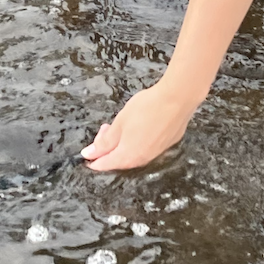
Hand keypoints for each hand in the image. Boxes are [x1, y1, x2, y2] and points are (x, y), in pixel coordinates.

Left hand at [80, 81, 198, 171]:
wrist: (177, 99)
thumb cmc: (146, 108)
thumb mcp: (120, 122)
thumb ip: (105, 141)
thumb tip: (90, 154)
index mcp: (128, 156)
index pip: (106, 164)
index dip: (94, 159)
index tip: (86, 155)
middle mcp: (143, 159)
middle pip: (120, 159)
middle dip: (108, 148)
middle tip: (104, 129)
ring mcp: (156, 153)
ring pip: (134, 154)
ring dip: (123, 144)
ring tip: (120, 126)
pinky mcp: (167, 145)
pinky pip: (147, 148)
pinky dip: (137, 141)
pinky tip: (138, 127)